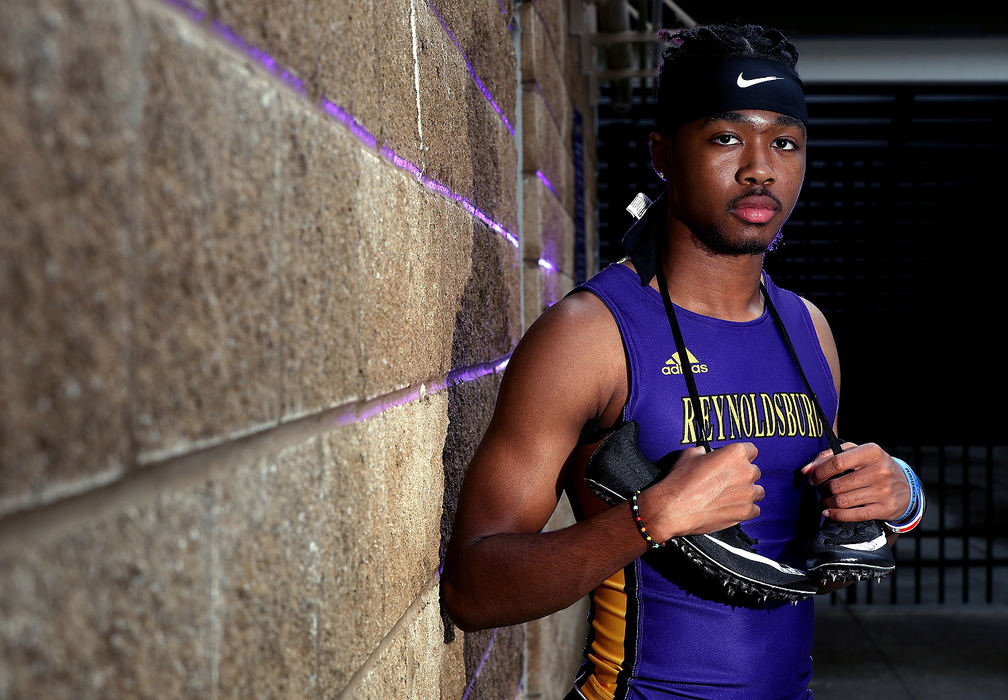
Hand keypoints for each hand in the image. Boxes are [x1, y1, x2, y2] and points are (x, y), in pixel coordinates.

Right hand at [642, 442, 763, 538]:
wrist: (674, 508)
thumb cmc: (681, 480)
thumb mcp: (689, 455)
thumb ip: (703, 452)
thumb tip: (705, 453)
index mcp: (735, 453)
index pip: (751, 450)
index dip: (741, 456)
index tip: (734, 462)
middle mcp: (746, 472)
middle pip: (754, 471)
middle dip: (743, 475)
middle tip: (727, 481)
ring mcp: (748, 494)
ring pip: (758, 491)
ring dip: (747, 492)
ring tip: (731, 496)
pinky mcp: (745, 512)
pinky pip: (755, 510)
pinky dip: (745, 509)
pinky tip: (732, 509)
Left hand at [801, 442, 909, 521]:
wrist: (906, 487)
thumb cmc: (873, 466)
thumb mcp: (857, 453)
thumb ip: (829, 456)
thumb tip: (806, 470)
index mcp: (872, 452)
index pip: (838, 462)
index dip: (820, 472)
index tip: (812, 478)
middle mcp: (880, 471)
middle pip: (837, 485)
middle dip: (822, 489)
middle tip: (820, 490)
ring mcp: (884, 491)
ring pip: (843, 501)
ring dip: (827, 503)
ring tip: (825, 500)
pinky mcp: (885, 509)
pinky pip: (853, 515)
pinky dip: (836, 515)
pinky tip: (829, 512)